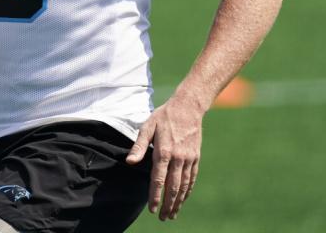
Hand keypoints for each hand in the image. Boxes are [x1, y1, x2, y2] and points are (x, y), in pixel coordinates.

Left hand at [125, 97, 202, 220]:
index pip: (158, 179)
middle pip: (172, 187)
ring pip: (184, 185)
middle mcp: (178, 158)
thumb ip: (139, 146)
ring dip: (178, 202)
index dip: (155, 196)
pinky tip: (183, 199)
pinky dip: (188, 191)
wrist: (189, 107)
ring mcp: (188, 158)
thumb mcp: (148, 126)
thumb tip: (130, 162)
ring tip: (173, 214)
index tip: (152, 209)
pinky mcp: (195, 157)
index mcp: (164, 151)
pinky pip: (192, 178)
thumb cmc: (164, 116)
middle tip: (163, 218)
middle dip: (167, 204)